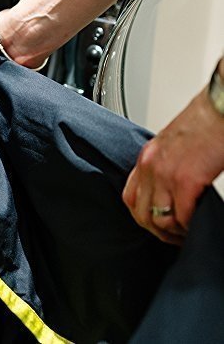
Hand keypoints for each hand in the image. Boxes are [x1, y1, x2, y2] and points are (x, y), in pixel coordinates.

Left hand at [123, 87, 223, 244]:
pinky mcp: (187, 180)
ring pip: (158, 220)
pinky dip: (189, 227)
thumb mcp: (172, 145)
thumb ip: (166, 165)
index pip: (129, 196)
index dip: (141, 215)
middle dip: (157, 231)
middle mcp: (150, 166)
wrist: (219, 107)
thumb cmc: (204, 122)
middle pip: (140, 213)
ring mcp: (166, 174)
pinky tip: (196, 225)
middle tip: (173, 237)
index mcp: (147, 157)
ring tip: (186, 234)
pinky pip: (181, 216)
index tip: (156, 223)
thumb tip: (171, 189)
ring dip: (173, 234)